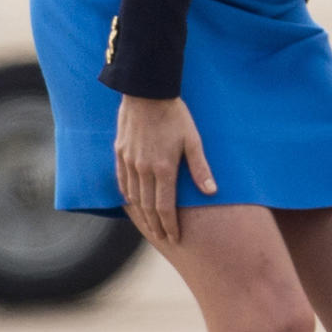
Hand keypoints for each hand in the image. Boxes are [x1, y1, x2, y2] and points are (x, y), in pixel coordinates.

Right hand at [115, 94, 215, 244]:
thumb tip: (211, 192)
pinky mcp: (120, 152)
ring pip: (133, 196)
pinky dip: (127, 195)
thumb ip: (201, 169)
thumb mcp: (193, 141)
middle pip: (148, 207)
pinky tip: (131, 202)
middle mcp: (143, 169)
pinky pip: (122, 180)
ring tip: (149, 226)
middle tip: (162, 238)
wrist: (146, 93)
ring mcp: (129, 161)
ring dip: (141, 214)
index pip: (165, 207)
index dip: (169, 225)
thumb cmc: (175, 116)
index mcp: (164, 169)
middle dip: (156, 225)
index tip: (174, 237)